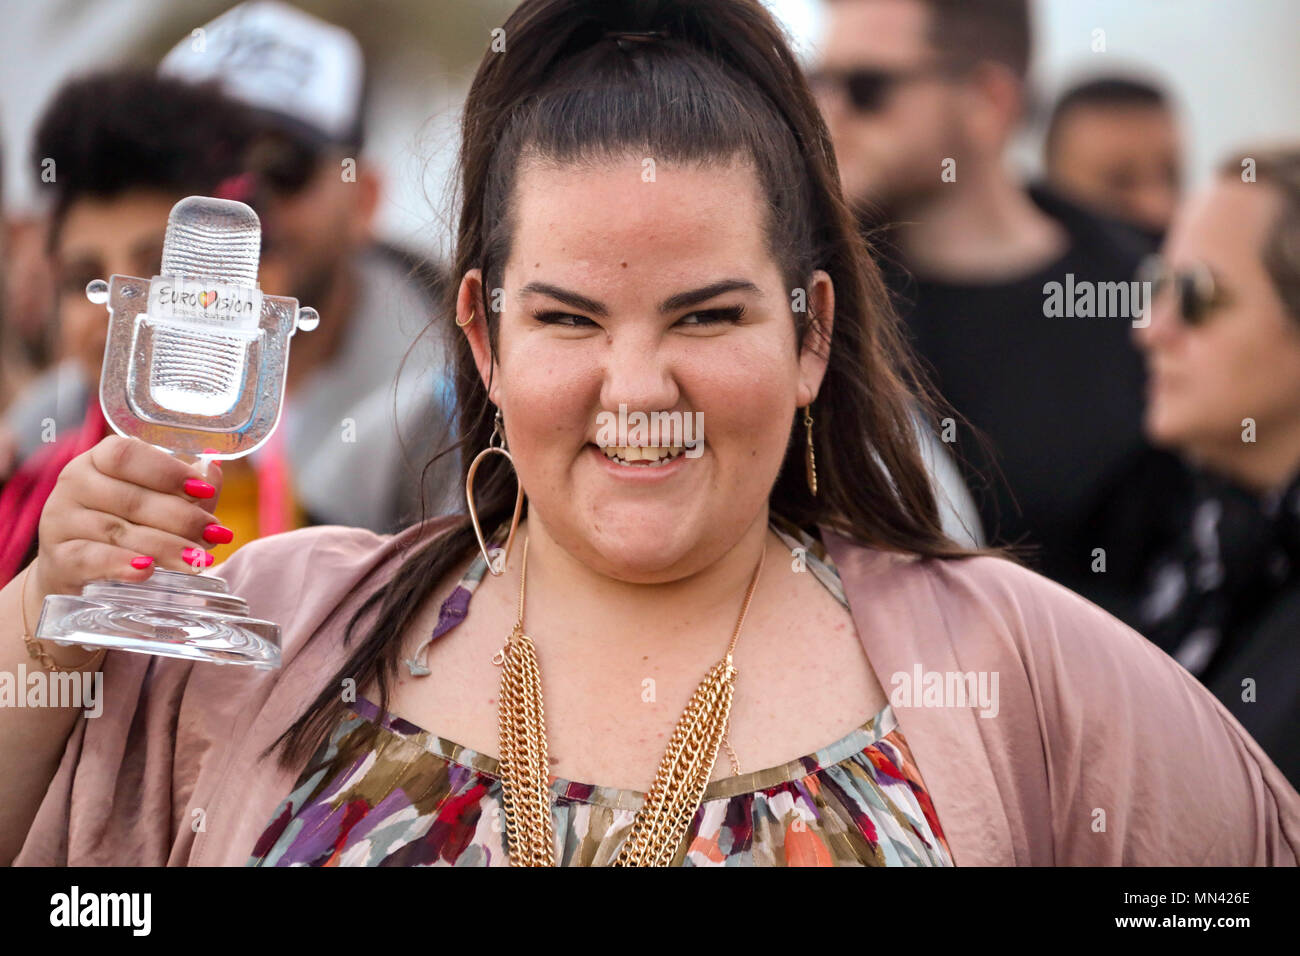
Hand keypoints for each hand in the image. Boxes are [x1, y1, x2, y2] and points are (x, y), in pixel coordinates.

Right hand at [33, 435, 228, 601]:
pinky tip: (147, 570)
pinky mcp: (57, 557)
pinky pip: (90, 559)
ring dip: (165, 546)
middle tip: (215, 534)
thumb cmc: (127, 524)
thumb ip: (186, 487)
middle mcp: (74, 483)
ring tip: (199, 559)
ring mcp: (61, 520)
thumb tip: (214, 472)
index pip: (127, 455)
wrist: (77, 567)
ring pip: (118, 531)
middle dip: (181, 518)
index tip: (203, 490)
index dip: (168, 472)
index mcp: (98, 459)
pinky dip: (120, 564)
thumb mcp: (156, 500)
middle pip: (132, 499)